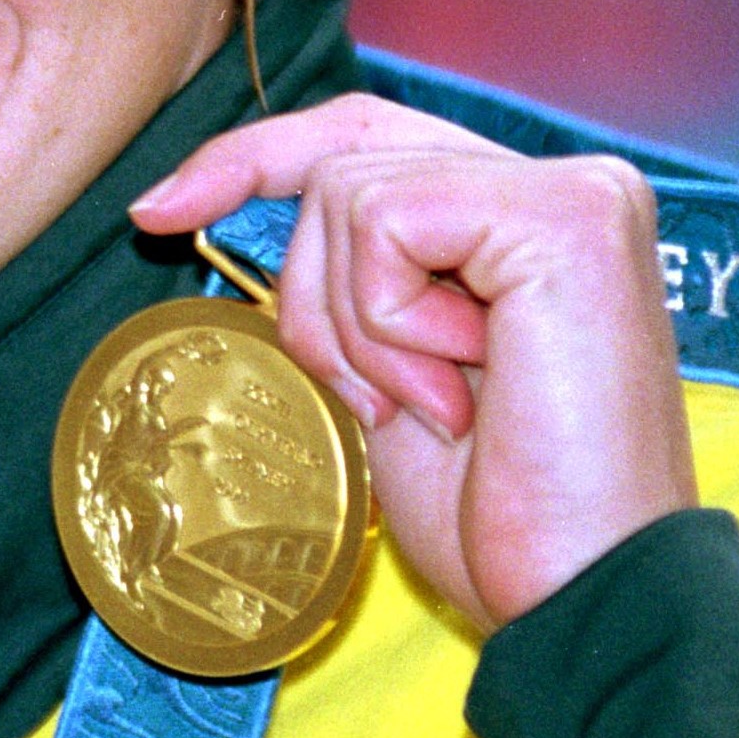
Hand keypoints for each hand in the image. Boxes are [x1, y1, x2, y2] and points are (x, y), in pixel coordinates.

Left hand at [130, 95, 697, 631]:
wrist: (580, 600)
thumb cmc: (498, 516)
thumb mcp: (386, 375)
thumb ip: (344, 283)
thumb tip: (212, 210)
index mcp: (531, 220)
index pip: (367, 137)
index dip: (256, 158)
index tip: (158, 213)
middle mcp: (567, 187)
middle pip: (342, 159)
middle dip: (310, 295)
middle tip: (378, 405)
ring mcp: (577, 193)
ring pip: (348, 192)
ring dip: (356, 329)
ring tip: (438, 407)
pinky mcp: (569, 216)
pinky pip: (386, 222)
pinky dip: (386, 323)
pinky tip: (456, 392)